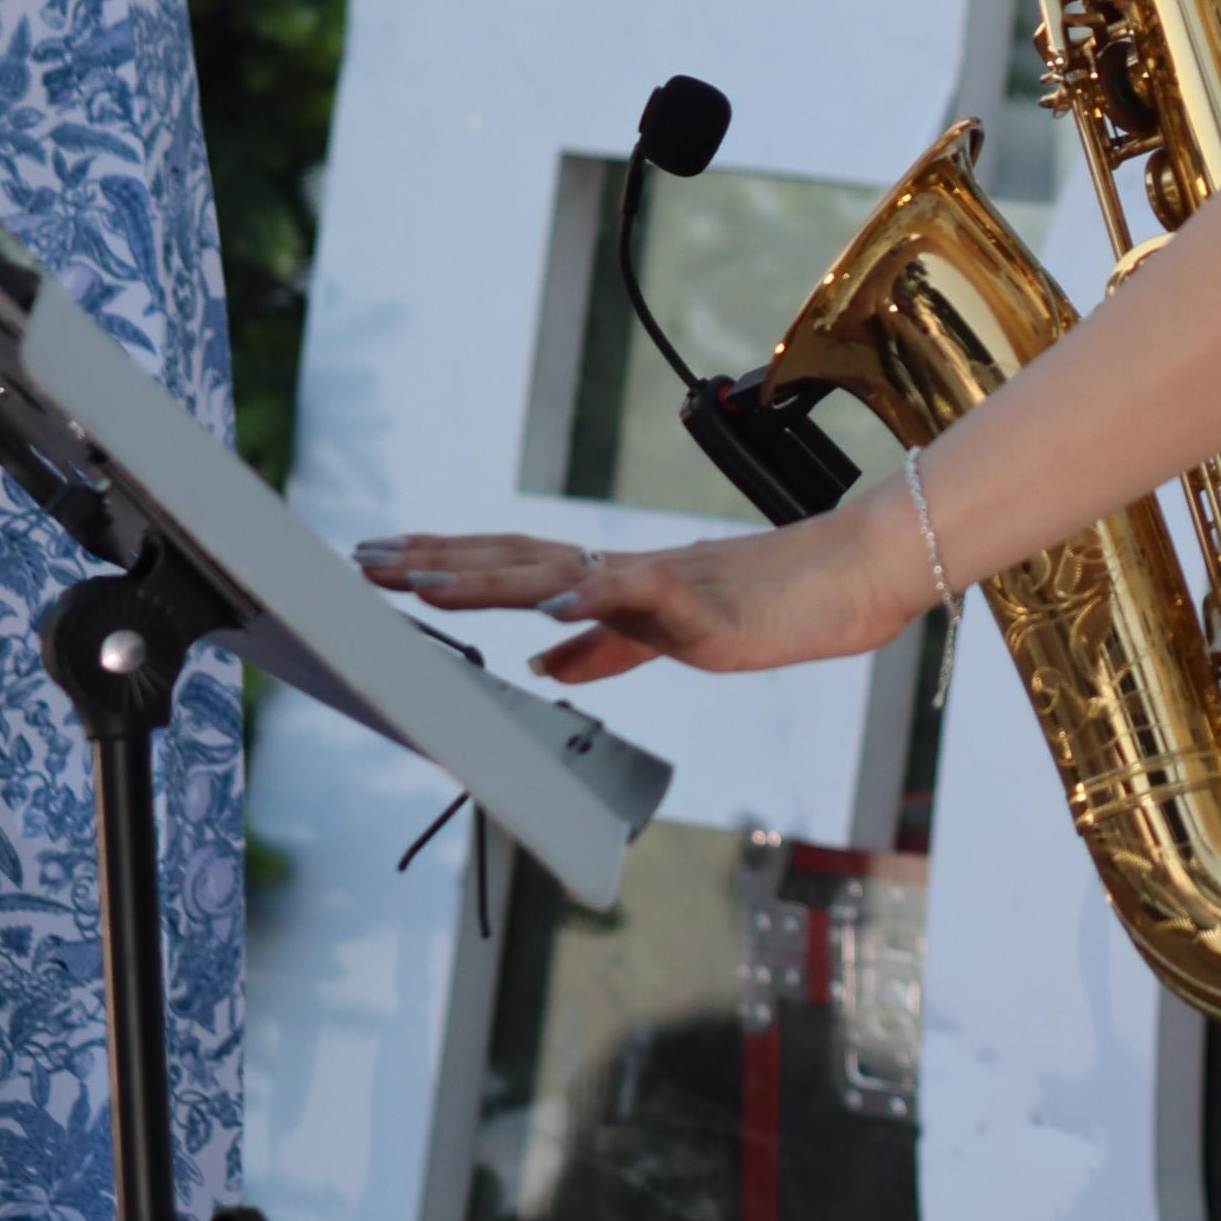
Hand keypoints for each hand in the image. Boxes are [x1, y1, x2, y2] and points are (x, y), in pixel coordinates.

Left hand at [356, 496, 924, 685]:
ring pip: (562, 573)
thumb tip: (543, 662)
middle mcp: (625, 570)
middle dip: (439, 561)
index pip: (515, 563)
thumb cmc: (774, 602)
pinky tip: (552, 609)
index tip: (385, 558)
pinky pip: (642, 596)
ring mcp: (662, 582)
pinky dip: (594, 599)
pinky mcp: (705, 602)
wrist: (854, 577)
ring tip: (428, 581)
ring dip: (491, 578)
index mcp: (616, 579)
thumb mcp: (673, 634)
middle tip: (366, 559)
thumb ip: (607, 645)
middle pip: (516, 560)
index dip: (450, 560)